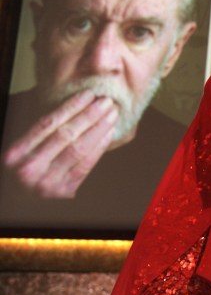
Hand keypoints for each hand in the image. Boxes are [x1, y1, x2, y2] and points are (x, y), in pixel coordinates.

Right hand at [2, 90, 117, 197]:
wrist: (21, 200)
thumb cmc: (25, 167)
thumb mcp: (23, 149)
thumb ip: (42, 132)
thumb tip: (75, 105)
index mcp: (16, 153)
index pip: (48, 123)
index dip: (70, 107)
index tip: (88, 94)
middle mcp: (29, 168)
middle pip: (65, 135)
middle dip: (89, 115)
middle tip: (106, 101)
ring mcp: (48, 182)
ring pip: (78, 149)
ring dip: (98, 129)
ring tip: (111, 114)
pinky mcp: (64, 191)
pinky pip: (85, 165)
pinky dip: (99, 148)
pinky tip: (108, 134)